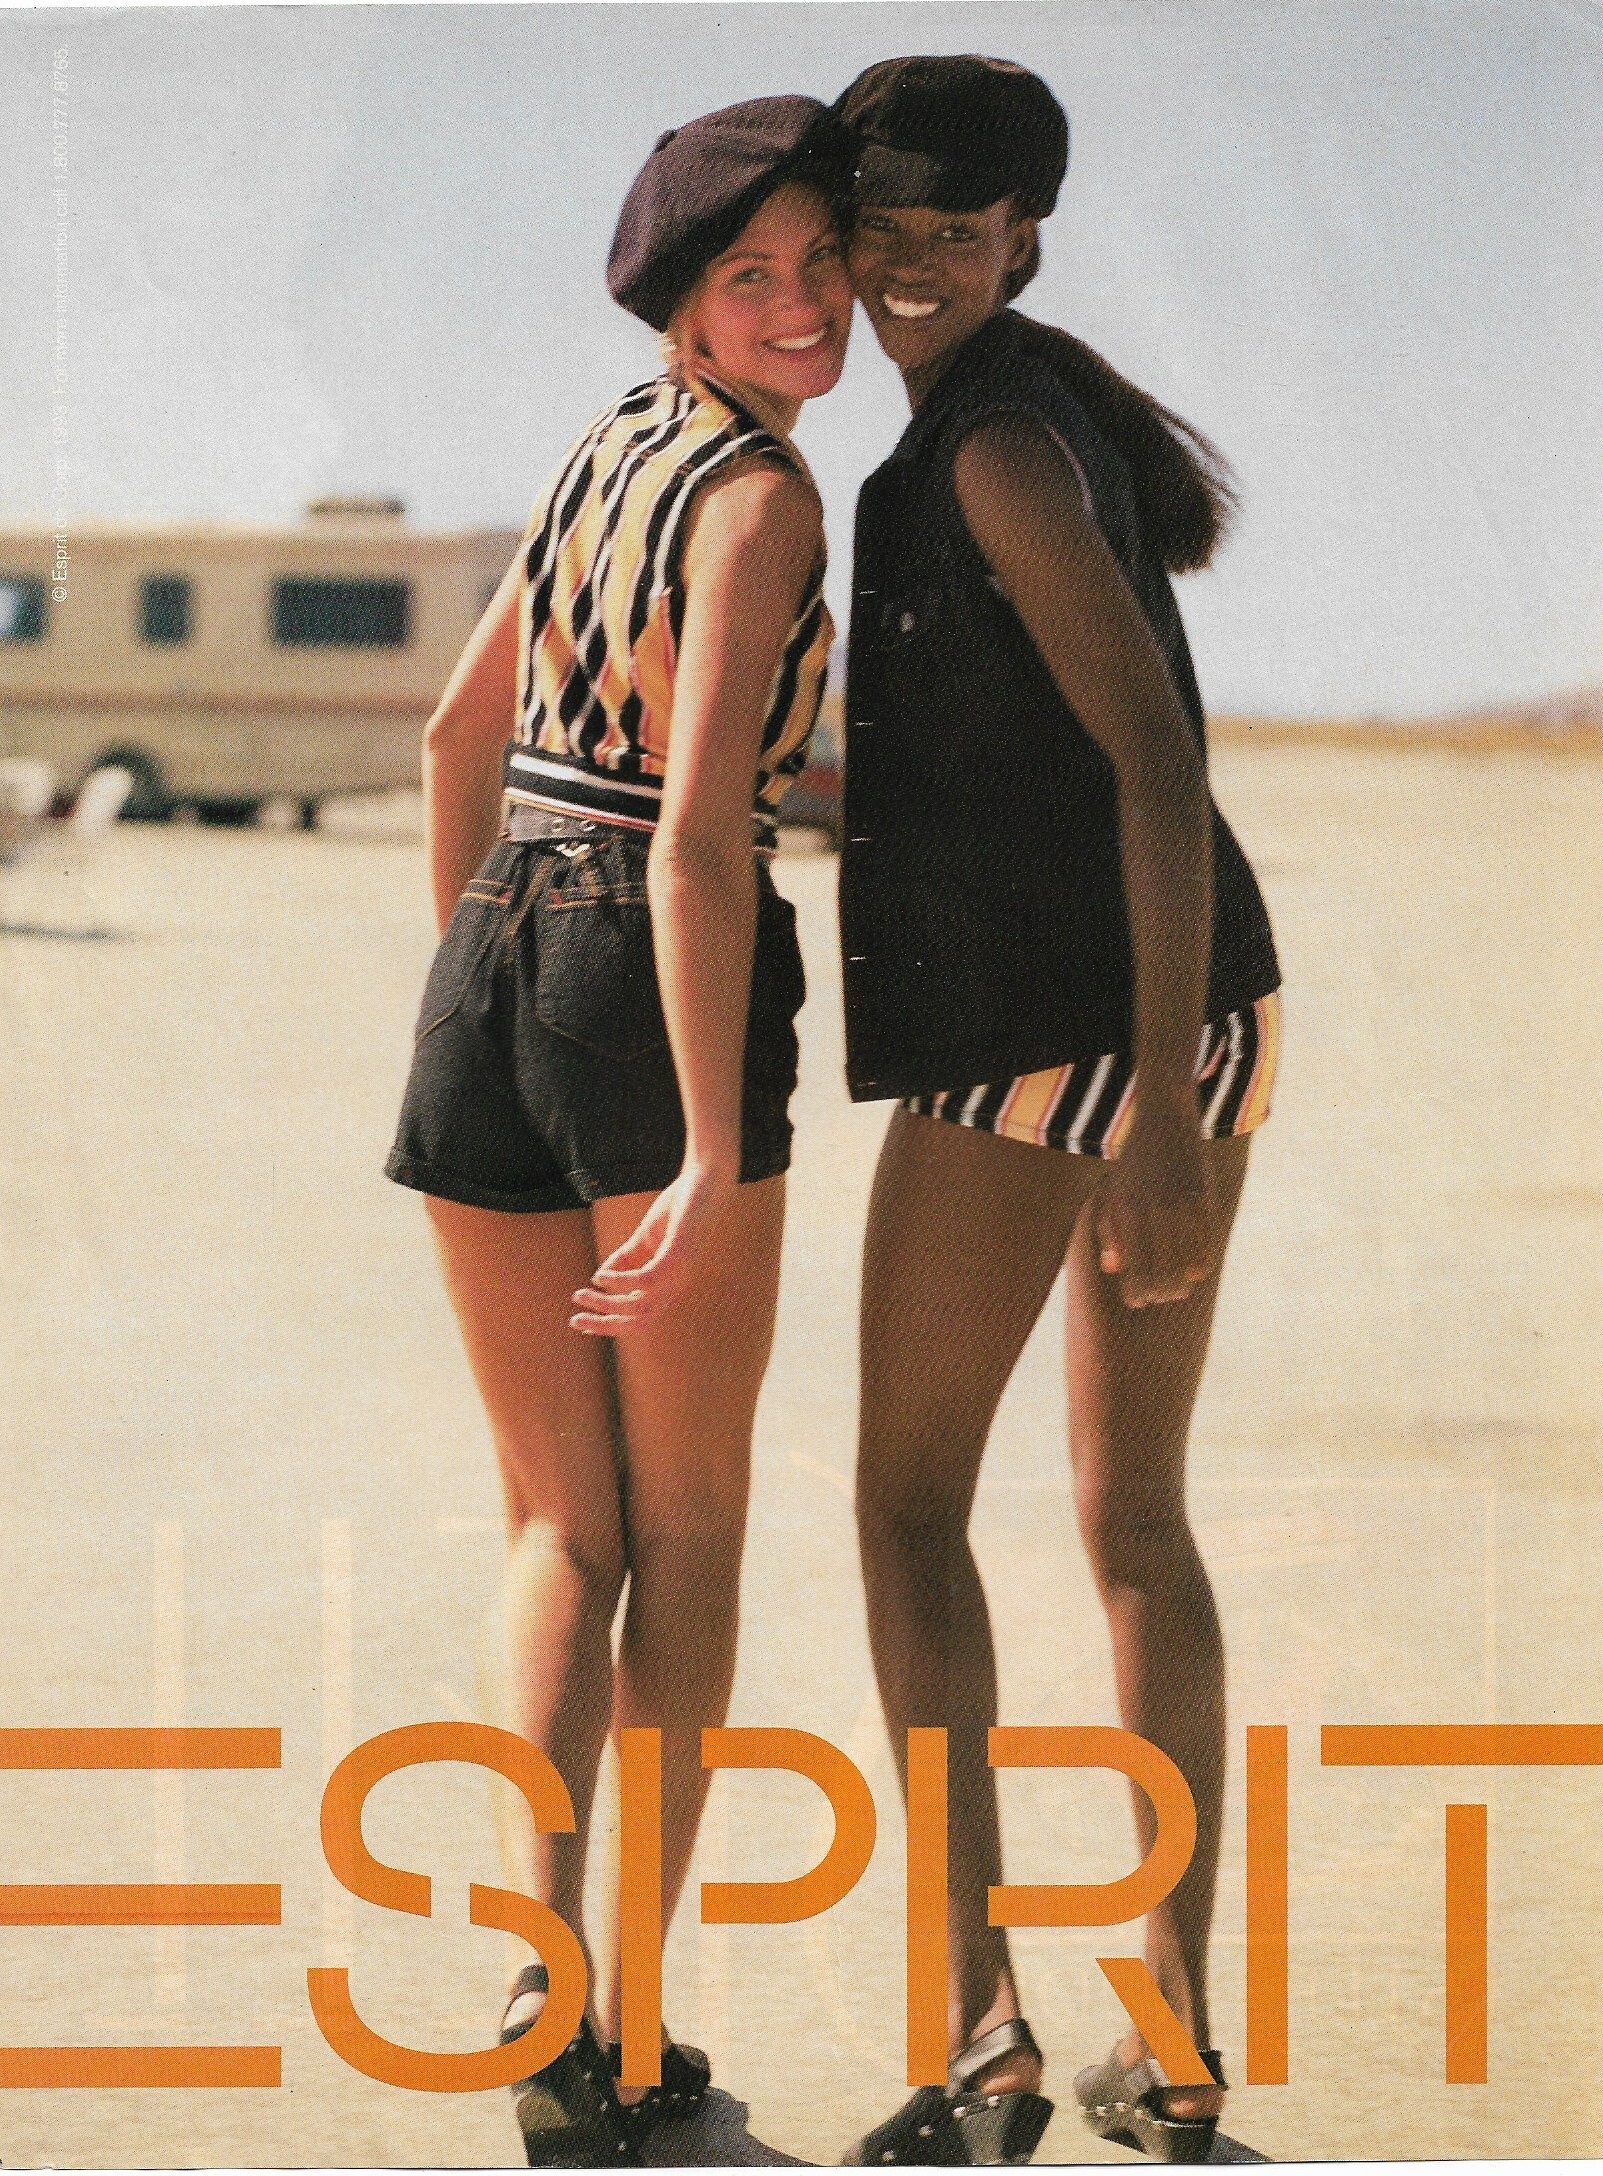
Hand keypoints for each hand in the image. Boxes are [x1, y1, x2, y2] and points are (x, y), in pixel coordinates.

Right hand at [569, 1159, 737, 1335]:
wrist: (704, 1180)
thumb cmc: (679, 1208)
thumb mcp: (644, 1238)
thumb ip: (625, 1258)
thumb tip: (598, 1278)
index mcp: (669, 1284)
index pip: (640, 1316)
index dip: (611, 1324)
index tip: (582, 1325)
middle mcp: (676, 1285)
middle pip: (639, 1320)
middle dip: (605, 1324)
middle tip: (574, 1320)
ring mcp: (680, 1273)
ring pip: (641, 1306)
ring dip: (607, 1303)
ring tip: (581, 1294)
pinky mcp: (679, 1256)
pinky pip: (647, 1280)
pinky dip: (621, 1282)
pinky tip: (600, 1276)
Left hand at [1095, 1101, 1214, 1308]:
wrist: (1165, 1119)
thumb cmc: (1132, 1163)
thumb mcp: (1113, 1193)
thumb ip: (1109, 1232)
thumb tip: (1113, 1271)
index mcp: (1126, 1210)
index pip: (1133, 1267)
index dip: (1135, 1292)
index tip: (1136, 1302)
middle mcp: (1154, 1209)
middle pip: (1161, 1271)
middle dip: (1158, 1293)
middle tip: (1156, 1300)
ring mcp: (1182, 1204)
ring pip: (1185, 1263)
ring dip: (1180, 1284)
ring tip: (1175, 1292)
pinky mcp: (1205, 1198)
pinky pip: (1205, 1243)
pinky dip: (1200, 1264)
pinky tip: (1193, 1274)